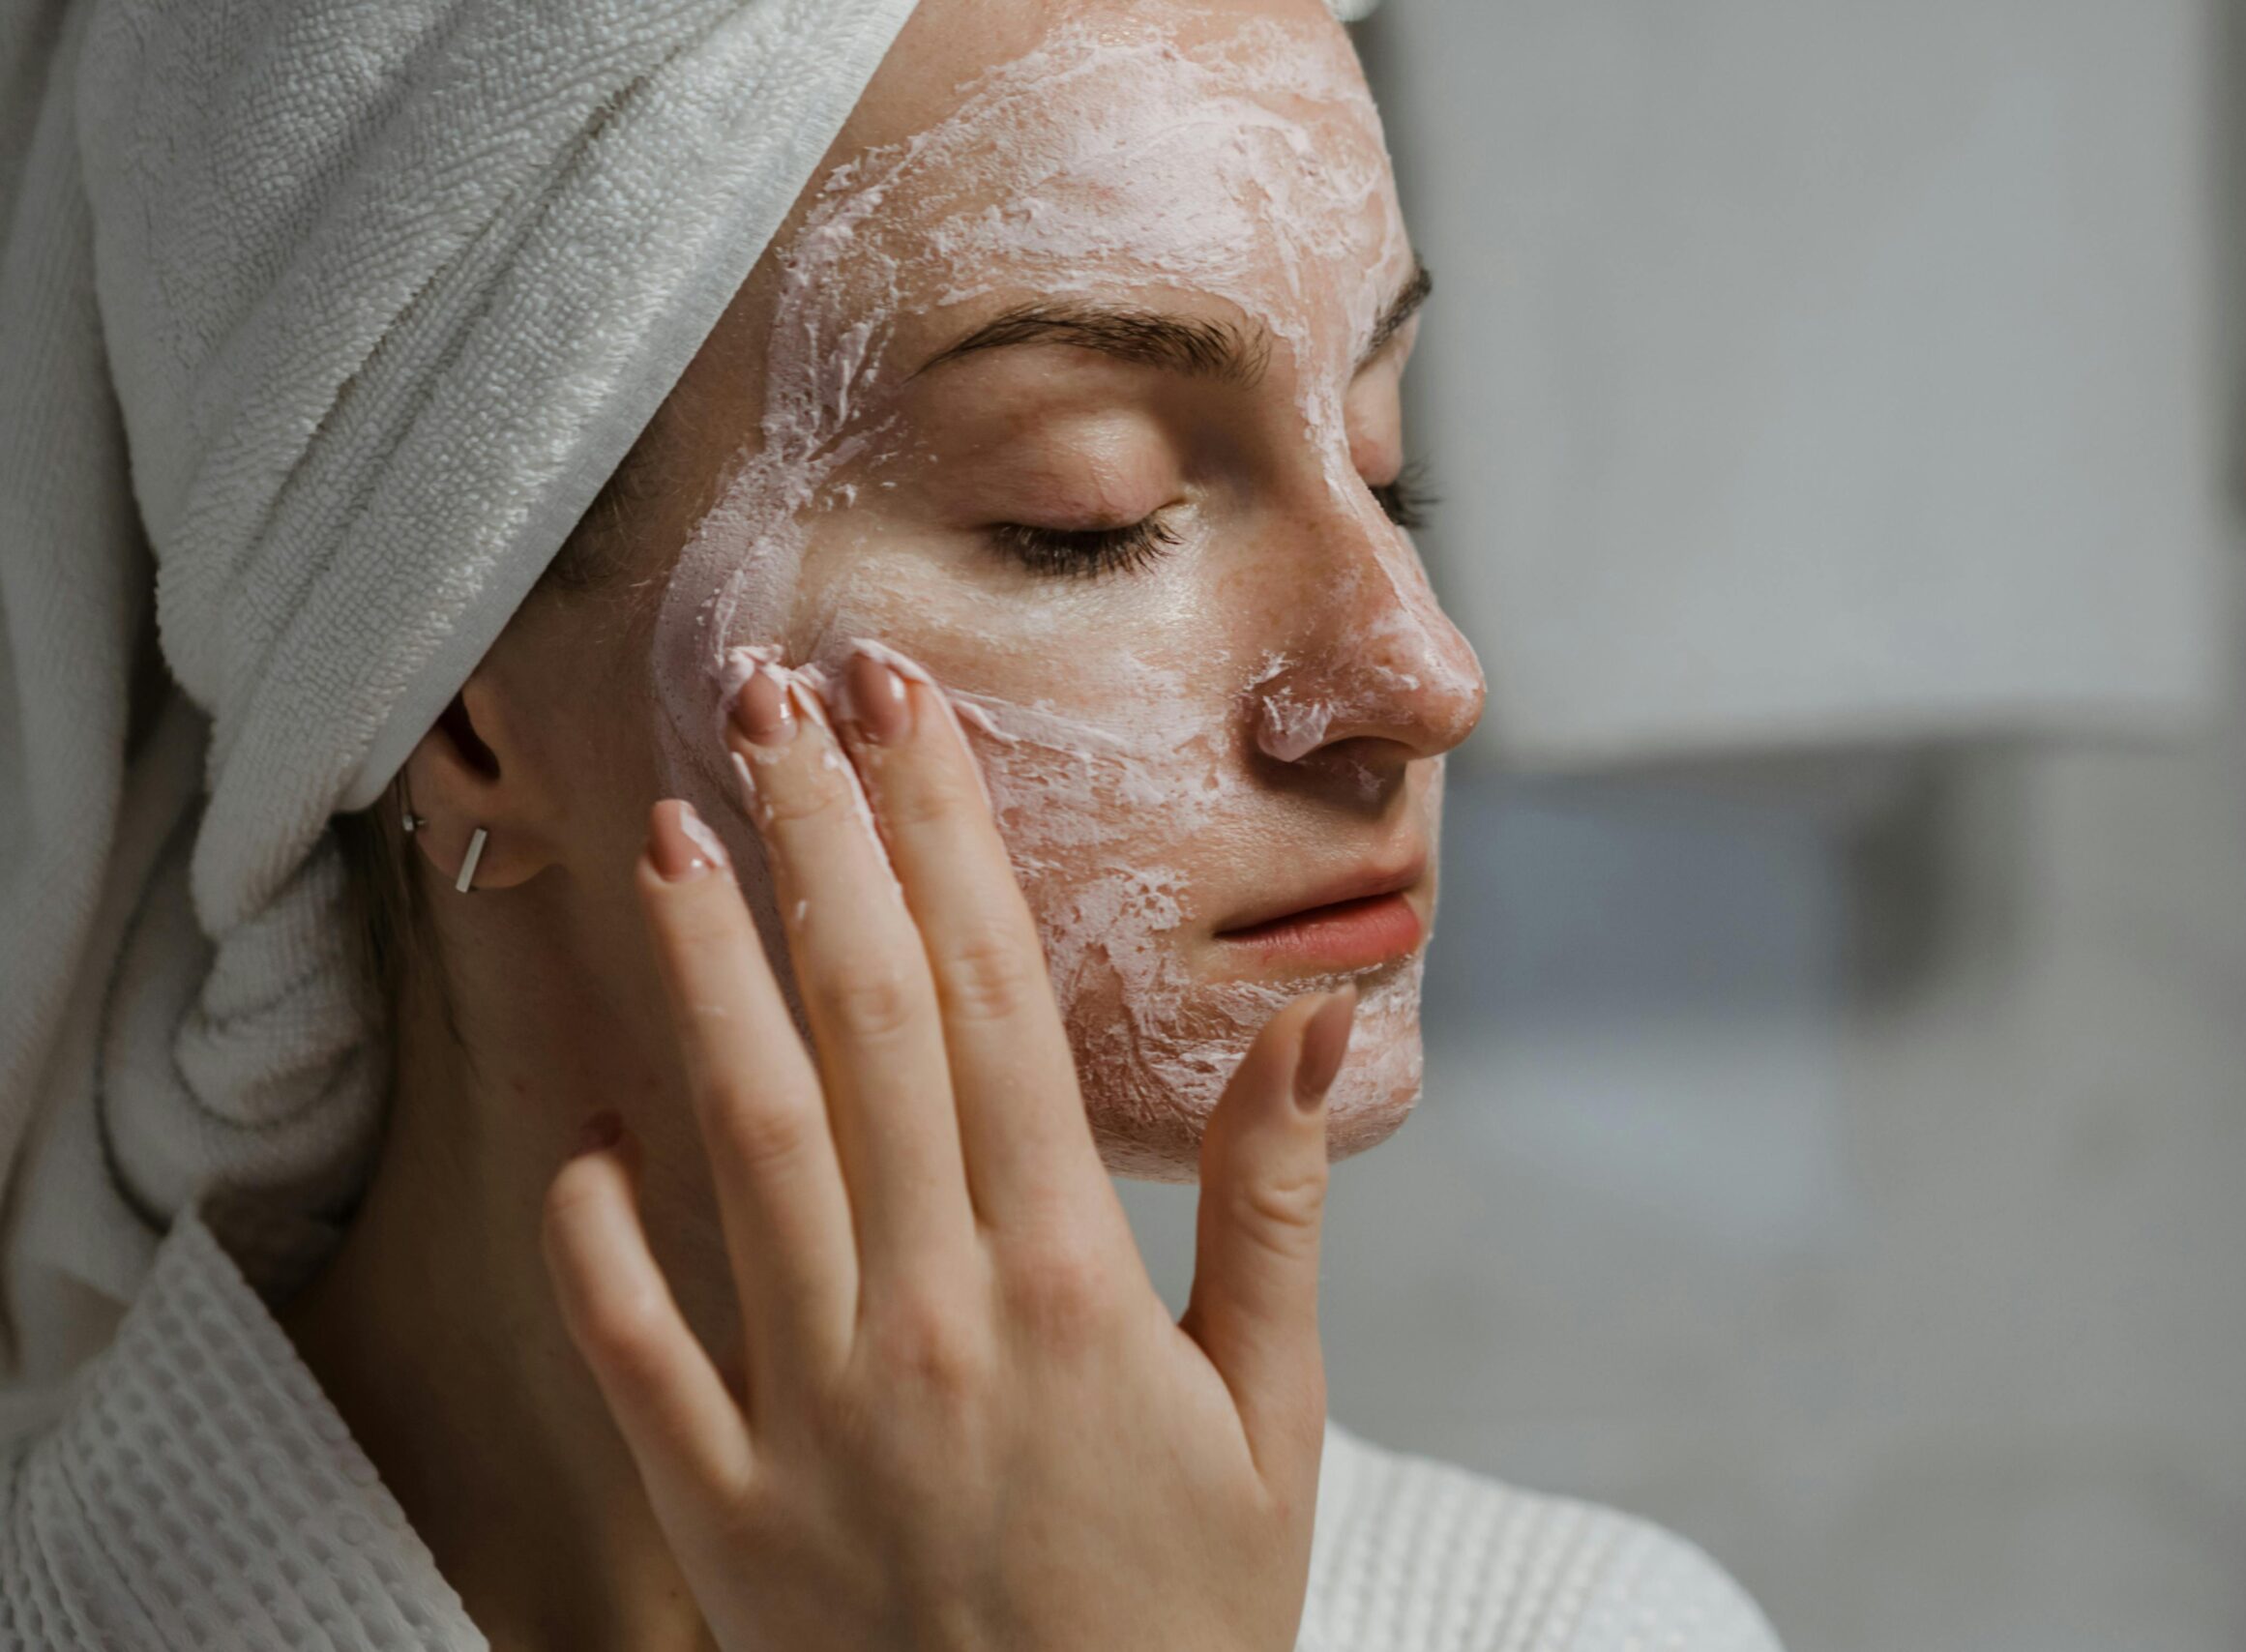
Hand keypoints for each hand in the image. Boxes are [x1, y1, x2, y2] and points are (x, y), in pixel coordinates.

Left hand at [539, 648, 1355, 1651]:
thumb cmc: (1186, 1620)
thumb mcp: (1275, 1422)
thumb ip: (1272, 1214)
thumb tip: (1300, 1027)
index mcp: (1072, 1280)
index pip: (998, 1002)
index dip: (943, 837)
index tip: (905, 712)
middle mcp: (932, 1316)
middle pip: (867, 1024)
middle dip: (819, 842)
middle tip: (771, 697)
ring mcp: (810, 1410)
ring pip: (741, 1140)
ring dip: (702, 972)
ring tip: (673, 834)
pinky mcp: (721, 1508)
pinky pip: (629, 1340)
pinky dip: (595, 1222)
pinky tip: (587, 1117)